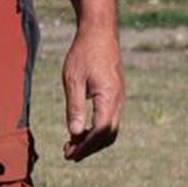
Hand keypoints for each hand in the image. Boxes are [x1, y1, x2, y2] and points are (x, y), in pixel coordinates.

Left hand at [61, 23, 123, 161]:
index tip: (69, 153)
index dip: (86, 146)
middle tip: (68, 154)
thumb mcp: (73, 80)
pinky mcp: (116, 94)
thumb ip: (74, 107)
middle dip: (89, 148)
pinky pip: (110, 119)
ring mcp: (119, 97)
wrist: (99, 32)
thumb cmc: (84, 53)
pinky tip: (81, 129)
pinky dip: (97, 130)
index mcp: (109, 97)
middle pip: (108, 134)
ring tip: (72, 144)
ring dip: (93, 140)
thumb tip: (75, 133)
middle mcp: (118, 99)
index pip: (101, 131)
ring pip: (111, 129)